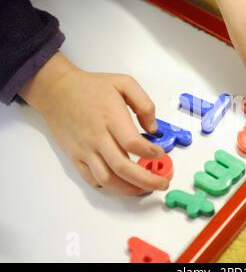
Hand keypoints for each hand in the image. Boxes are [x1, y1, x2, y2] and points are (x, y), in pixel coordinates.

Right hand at [19, 52, 166, 194]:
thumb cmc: (91, 87)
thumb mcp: (124, 83)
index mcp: (111, 117)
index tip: (160, 153)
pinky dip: (110, 187)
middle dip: (147, 180)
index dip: (150, 153)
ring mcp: (85, 150)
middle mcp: (97, 137)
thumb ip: (144, 104)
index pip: (132, 143)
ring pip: (107, 179)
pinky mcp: (76, 157)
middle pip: (122, 167)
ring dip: (129, 189)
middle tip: (162, 183)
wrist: (57, 91)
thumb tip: (153, 129)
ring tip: (145, 188)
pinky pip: (92, 179)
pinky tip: (123, 184)